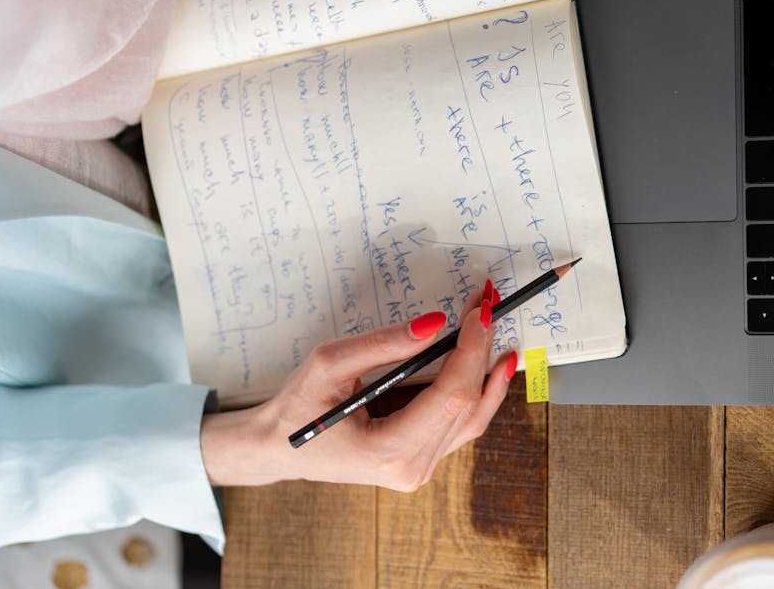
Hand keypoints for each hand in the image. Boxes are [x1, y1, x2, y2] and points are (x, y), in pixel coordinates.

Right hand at [199, 282, 516, 490]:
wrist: (278, 448)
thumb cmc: (297, 408)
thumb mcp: (329, 364)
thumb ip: (383, 344)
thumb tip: (434, 323)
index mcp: (388, 450)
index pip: (451, 397)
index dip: (471, 350)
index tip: (479, 311)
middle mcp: (411, 467)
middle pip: (469, 405)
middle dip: (482, 350)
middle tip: (489, 305)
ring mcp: (419, 468)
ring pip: (474, 418)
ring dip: (487, 370)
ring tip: (495, 329)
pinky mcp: (420, 458)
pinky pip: (461, 424)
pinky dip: (478, 391)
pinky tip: (490, 363)